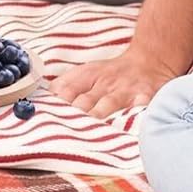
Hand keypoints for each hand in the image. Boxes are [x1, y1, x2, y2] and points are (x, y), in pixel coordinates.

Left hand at [50, 43, 184, 117]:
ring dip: (96, 115)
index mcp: (87, 75)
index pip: (65, 89)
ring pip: (107, 104)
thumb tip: (43, 100)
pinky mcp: (144, 97)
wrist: (150, 61)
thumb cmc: (112, 73)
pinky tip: (126, 126)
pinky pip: (138, 107)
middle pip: (83, 100)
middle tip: (60, 130)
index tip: (45, 117)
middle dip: (72, 114)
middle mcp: (103, 82)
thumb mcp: (87, 72)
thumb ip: (66, 85)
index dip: (55, 104)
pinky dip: (132, 115)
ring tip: (86, 129)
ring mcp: (124, 90)